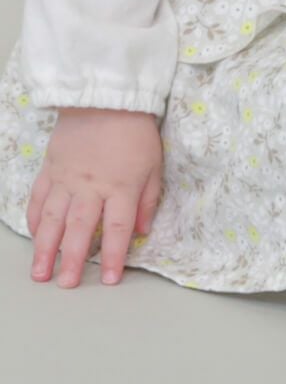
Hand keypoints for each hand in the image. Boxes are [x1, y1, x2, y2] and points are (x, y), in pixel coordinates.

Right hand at [26, 106, 163, 287]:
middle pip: (81, 230)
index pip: (118, 229)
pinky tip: (33, 236)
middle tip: (66, 285)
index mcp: (121, 187)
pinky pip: (39, 198)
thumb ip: (148, 199)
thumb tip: (143, 231)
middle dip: (73, 260)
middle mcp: (91, 187)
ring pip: (52, 219)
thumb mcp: (155, 164)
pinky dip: (34, 219)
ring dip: (45, 248)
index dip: (115, 257)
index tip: (110, 280)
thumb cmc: (136, 131)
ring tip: (40, 273)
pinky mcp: (51, 168)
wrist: (107, 97)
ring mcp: (67, 178)